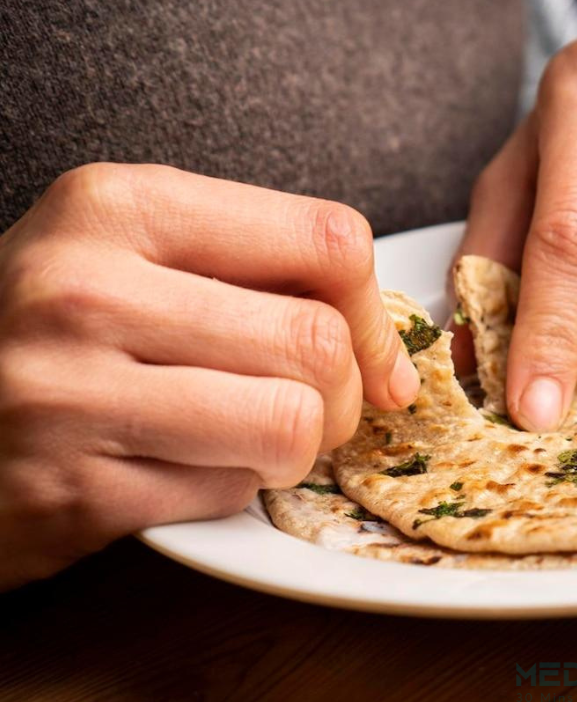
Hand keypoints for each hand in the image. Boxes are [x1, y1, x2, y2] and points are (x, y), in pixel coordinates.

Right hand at [0, 163, 418, 588]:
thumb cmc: (58, 335)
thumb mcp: (137, 259)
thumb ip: (263, 276)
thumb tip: (392, 364)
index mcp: (117, 206)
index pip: (330, 240)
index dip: (371, 311)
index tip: (365, 352)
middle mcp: (84, 287)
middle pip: (319, 344)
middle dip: (342, 397)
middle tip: (304, 410)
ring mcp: (69, 392)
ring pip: (293, 424)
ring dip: (291, 451)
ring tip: (241, 440)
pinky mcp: (72, 491)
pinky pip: (230, 495)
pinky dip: (228, 492)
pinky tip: (174, 471)